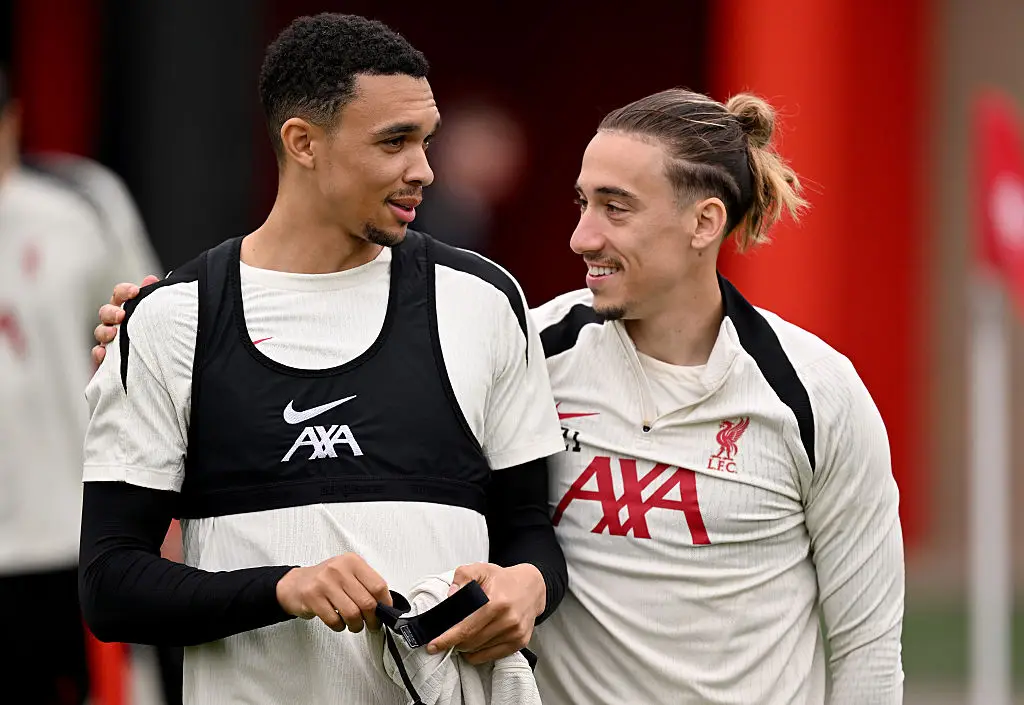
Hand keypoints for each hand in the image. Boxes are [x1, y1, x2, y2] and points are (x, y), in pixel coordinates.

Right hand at [92, 275, 159, 364]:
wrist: (156, 361)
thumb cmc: (152, 334)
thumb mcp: (154, 313)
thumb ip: (150, 296)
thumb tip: (150, 279)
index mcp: (126, 308)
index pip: (120, 295)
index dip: (125, 291)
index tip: (135, 291)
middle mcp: (115, 322)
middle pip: (106, 312)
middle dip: (111, 312)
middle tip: (121, 315)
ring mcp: (110, 340)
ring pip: (100, 332)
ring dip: (105, 331)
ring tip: (112, 333)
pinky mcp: (107, 358)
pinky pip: (97, 355)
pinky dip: (98, 353)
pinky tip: (103, 353)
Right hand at [275, 553, 392, 633]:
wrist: (296, 584)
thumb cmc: (326, 580)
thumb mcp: (348, 573)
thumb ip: (366, 584)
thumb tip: (385, 605)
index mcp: (352, 562)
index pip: (378, 585)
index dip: (385, 603)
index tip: (385, 612)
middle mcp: (339, 569)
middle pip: (367, 602)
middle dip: (372, 619)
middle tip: (372, 624)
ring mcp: (325, 583)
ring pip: (352, 613)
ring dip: (356, 625)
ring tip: (354, 624)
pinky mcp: (313, 598)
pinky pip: (334, 620)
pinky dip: (340, 626)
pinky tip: (338, 622)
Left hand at [427, 562, 545, 663]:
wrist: (531, 586)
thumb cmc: (503, 580)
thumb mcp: (480, 569)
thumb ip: (462, 577)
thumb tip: (450, 596)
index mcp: (496, 602)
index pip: (466, 628)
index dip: (447, 639)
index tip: (433, 645)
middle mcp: (508, 620)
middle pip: (471, 641)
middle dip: (454, 642)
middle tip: (446, 637)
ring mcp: (515, 633)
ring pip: (480, 650)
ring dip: (466, 647)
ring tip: (462, 636)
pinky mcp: (520, 642)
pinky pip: (492, 656)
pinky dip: (478, 653)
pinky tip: (474, 644)